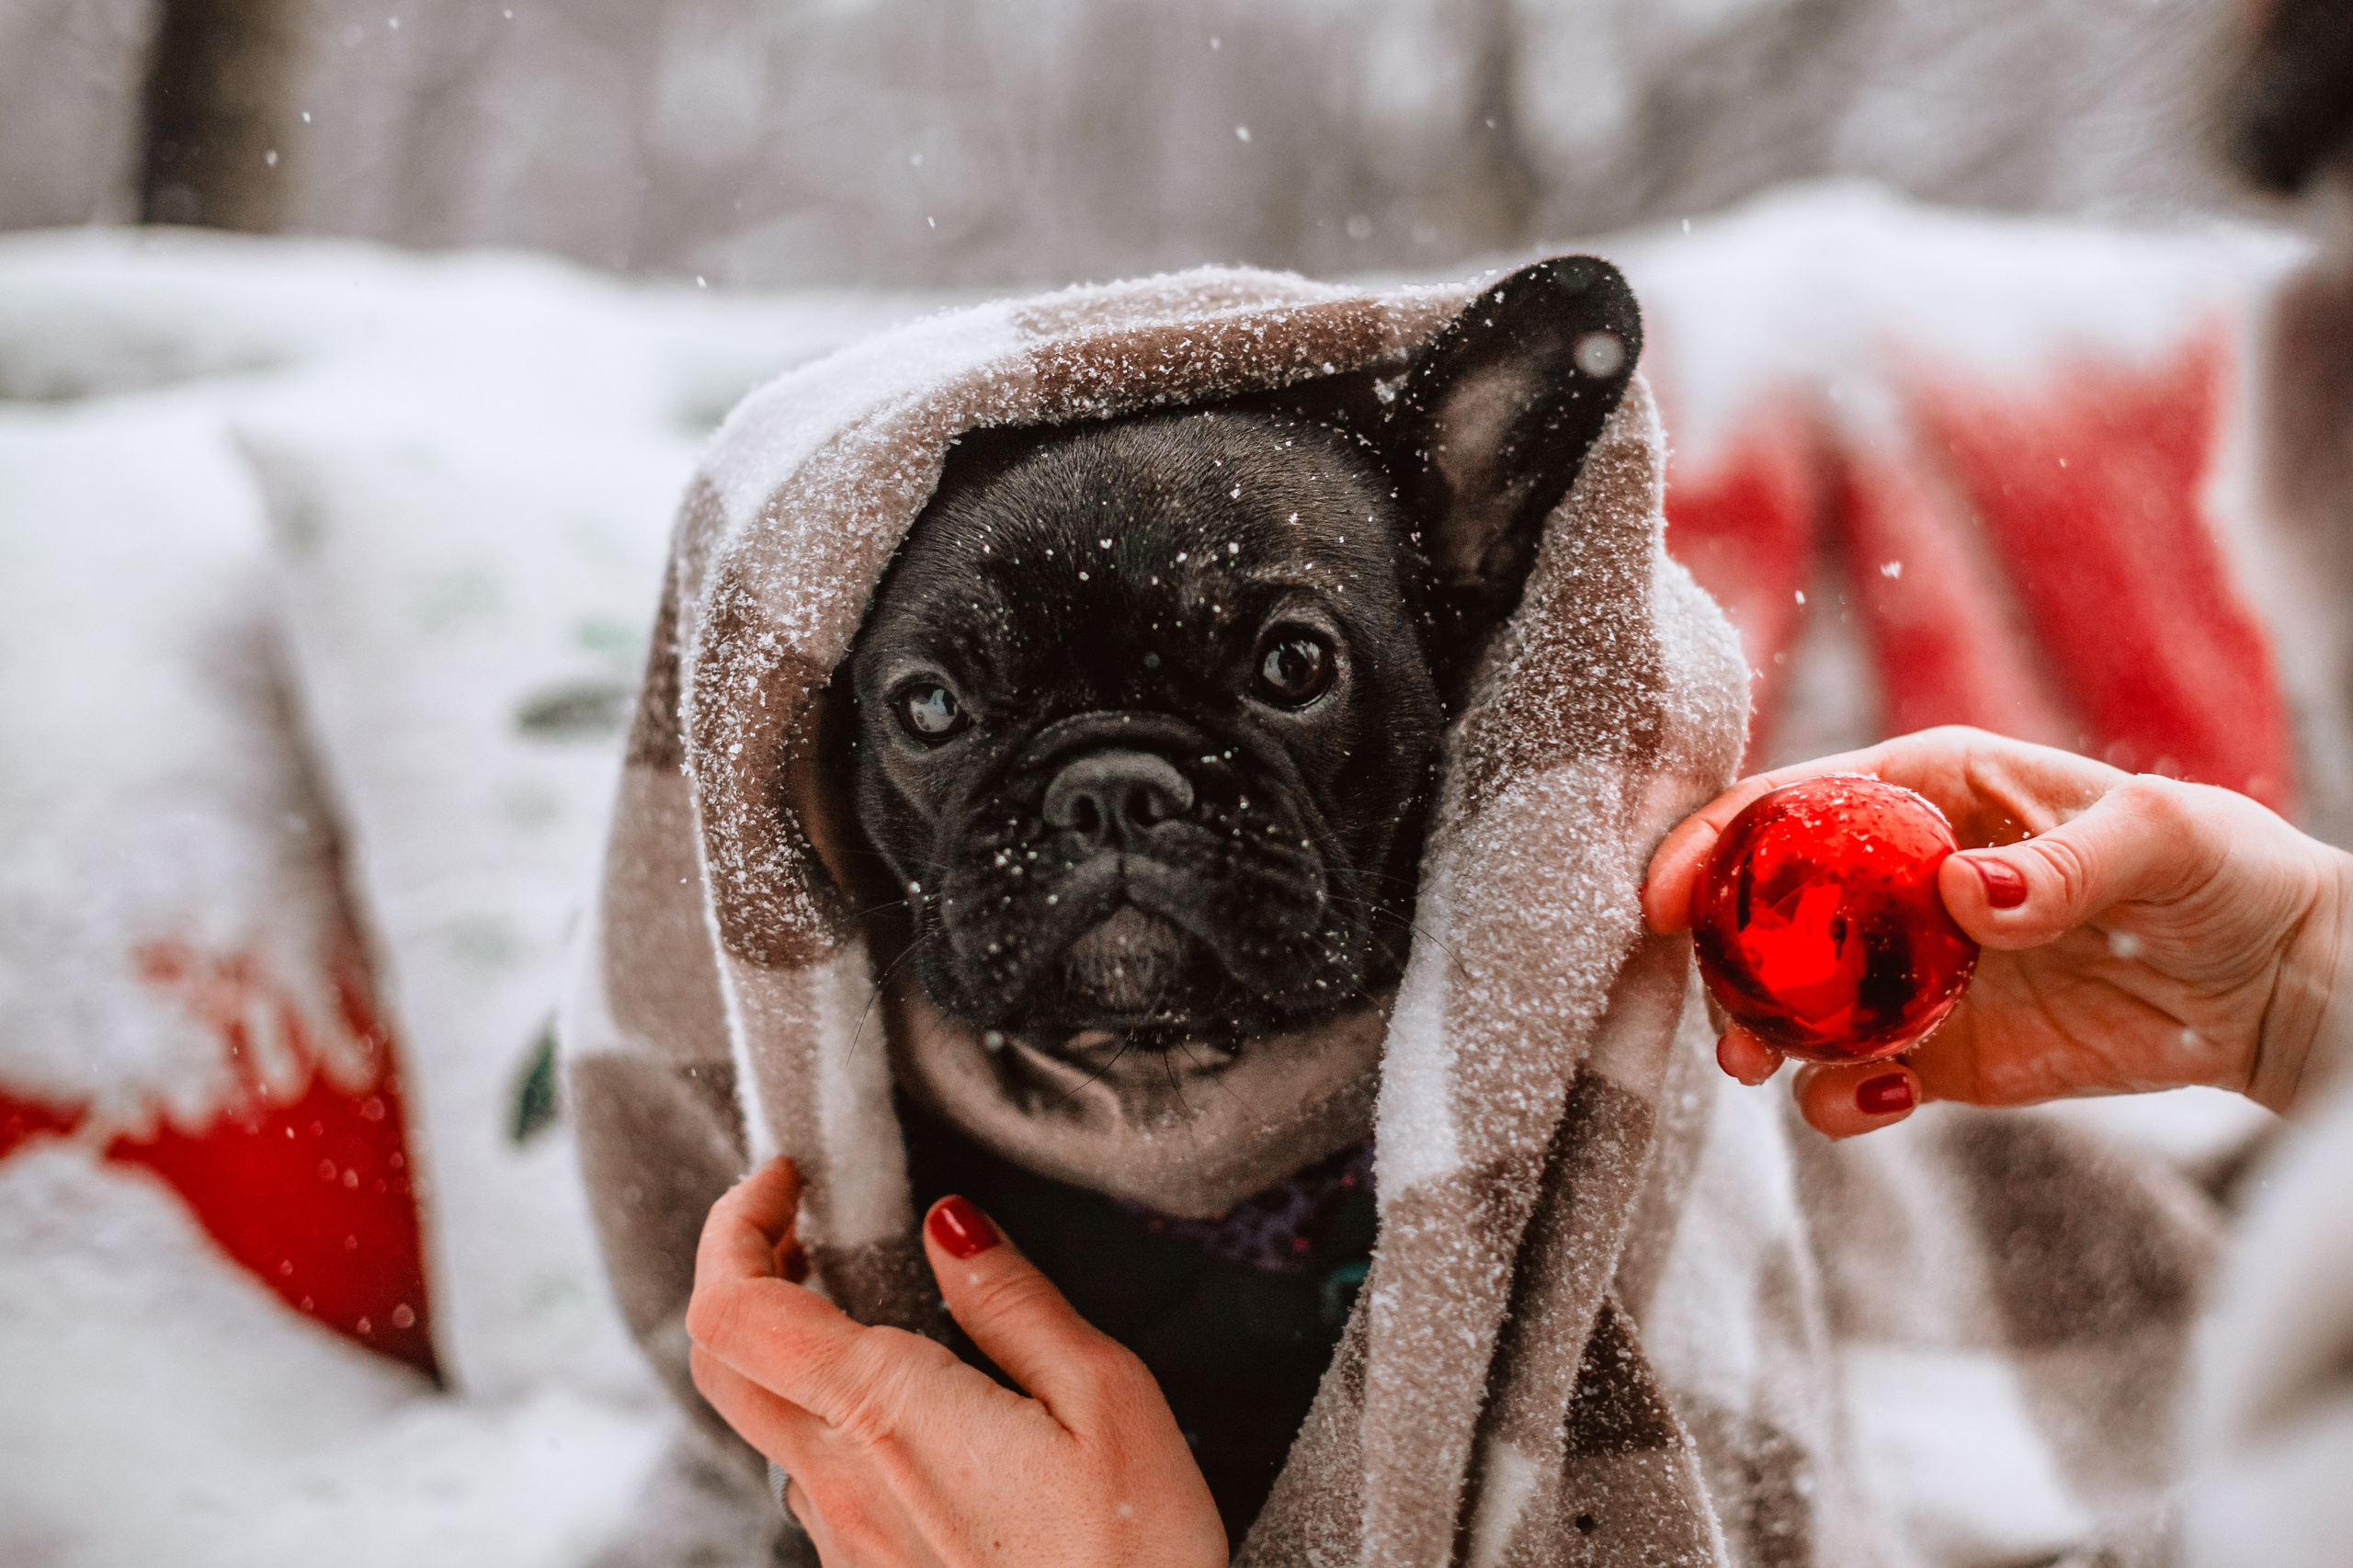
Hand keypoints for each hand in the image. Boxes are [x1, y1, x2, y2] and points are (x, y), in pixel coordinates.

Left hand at [687, 1159, 1226, 1567]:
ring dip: (782, 1346)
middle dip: (738, 1269)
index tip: (785, 1176)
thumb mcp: (1106, 1394)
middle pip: (718, 1362)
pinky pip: (812, 1481)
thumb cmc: (1134, 1558)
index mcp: (889, 1414)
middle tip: (799, 1221)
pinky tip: (898, 1404)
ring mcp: (846, 1541)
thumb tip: (950, 1224)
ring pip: (764, 1423)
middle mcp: (842, 1482)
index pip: (733, 1309)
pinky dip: (825, 1414)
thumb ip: (1013, 1300)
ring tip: (854, 1300)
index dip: (734, 1224)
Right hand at [1643, 726, 2351, 1138]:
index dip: (1716, 841)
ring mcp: (1908, 971)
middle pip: (1766, 911)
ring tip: (1766, 1072)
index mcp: (1929, 791)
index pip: (1794, 803)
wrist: (2276, 988)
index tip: (1665, 894)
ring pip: (1791, 1002)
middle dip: (1721, 962)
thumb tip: (1963, 895)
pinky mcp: (1935, 1053)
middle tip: (1720, 1021)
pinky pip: (1851, 1079)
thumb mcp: (2162, 838)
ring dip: (1761, 1037)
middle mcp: (1897, 879)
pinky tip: (1880, 1104)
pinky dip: (1839, 1099)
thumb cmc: (2225, 872)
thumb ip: (2063, 862)